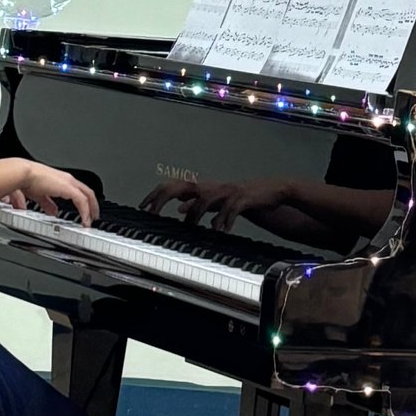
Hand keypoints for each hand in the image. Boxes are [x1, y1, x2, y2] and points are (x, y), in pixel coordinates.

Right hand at [21, 162, 98, 226]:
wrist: (24, 174)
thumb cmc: (28, 181)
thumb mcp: (40, 195)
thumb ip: (47, 204)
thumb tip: (53, 212)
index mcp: (62, 180)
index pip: (79, 190)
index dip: (85, 201)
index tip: (86, 211)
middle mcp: (68, 180)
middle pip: (88, 192)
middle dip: (93, 205)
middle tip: (94, 217)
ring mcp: (69, 183)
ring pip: (88, 196)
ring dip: (91, 209)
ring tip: (91, 221)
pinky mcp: (68, 188)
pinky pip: (82, 201)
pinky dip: (85, 211)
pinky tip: (85, 220)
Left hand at [140, 176, 288, 232]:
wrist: (272, 191)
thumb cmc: (242, 198)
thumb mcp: (216, 202)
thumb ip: (198, 205)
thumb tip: (179, 210)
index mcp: (206, 187)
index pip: (176, 186)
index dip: (158, 194)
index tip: (144, 207)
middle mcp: (214, 186)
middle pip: (183, 186)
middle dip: (166, 198)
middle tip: (153, 212)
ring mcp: (228, 191)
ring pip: (206, 198)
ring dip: (196, 212)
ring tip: (190, 225)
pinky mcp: (243, 198)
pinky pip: (230, 209)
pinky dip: (224, 219)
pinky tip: (221, 230)